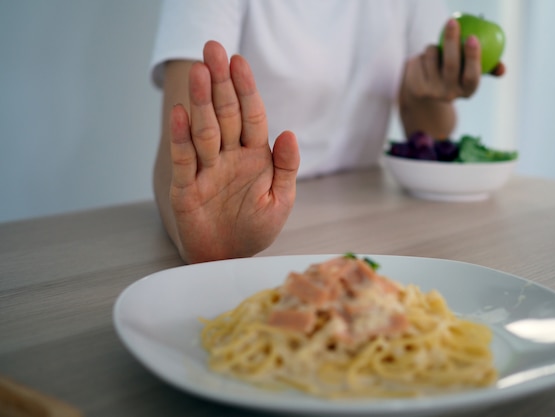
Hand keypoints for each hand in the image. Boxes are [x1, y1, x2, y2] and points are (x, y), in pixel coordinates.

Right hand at [168, 41, 299, 262]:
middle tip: (212, 49)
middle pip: (225, 114)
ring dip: (202, 102)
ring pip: (204, 130)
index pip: (251, 115)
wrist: (229, 257)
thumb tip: (289, 132)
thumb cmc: (256, 228)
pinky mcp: (186, 186)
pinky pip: (184, 158)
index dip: (246, 89)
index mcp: (255, 156)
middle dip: (221, 82)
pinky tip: (181, 113)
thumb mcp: (281, 200)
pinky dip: (181, 137)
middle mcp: (229, 156)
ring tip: (199, 73)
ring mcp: (207, 169)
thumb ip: (286, 167)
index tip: (239, 61)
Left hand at [403, 18, 505, 102]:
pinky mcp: (416, 87)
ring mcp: (431, 92)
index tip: (472, 37)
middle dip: (452, 40)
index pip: (472, 76)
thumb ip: (487, 68)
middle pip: (451, 65)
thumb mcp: (469, 74)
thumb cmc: (454, 76)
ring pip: (432, 57)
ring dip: (434, 46)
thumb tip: (503, 68)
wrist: (425, 95)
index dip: (473, 57)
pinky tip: (423, 62)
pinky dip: (422, 54)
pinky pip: (419, 60)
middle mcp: (450, 95)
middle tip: (453, 21)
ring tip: (435, 50)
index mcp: (467, 91)